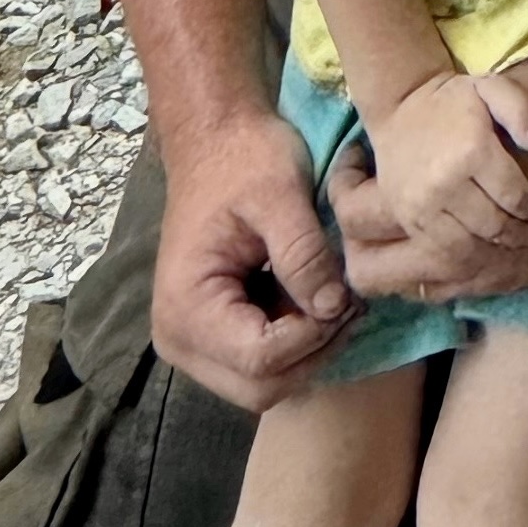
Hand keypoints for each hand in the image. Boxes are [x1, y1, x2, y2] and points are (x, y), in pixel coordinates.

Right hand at [150, 103, 354, 412]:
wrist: (216, 139)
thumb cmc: (244, 157)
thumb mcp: (280, 193)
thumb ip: (304, 254)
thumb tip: (334, 308)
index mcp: (187, 307)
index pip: (260, 361)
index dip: (313, 337)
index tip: (348, 297)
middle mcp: (179, 341)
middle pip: (260, 388)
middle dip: (313, 352)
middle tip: (349, 303)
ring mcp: (192, 345)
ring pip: (263, 384)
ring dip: (306, 350)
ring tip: (334, 296)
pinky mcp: (211, 339)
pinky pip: (259, 366)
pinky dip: (294, 343)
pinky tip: (313, 298)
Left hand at [331, 46, 527, 300]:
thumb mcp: (496, 90)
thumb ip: (451, 111)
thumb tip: (418, 101)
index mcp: (437, 198)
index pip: (354, 219)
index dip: (341, 190)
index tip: (353, 164)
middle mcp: (452, 254)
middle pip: (366, 274)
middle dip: (357, 242)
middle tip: (369, 200)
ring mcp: (486, 275)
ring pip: (410, 290)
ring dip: (399, 259)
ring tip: (409, 217)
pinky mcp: (518, 281)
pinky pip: (456, 292)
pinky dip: (442, 269)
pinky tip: (452, 229)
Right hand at [361, 69, 527, 253]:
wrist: (400, 108)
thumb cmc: (454, 101)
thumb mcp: (491, 88)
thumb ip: (520, 110)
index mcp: (473, 150)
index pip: (513, 196)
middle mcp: (446, 182)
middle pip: (494, 225)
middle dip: (519, 234)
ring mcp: (423, 204)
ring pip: (468, 245)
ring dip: (494, 250)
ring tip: (509, 245)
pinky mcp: (408, 217)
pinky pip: (441, 250)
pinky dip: (465, 257)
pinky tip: (480, 250)